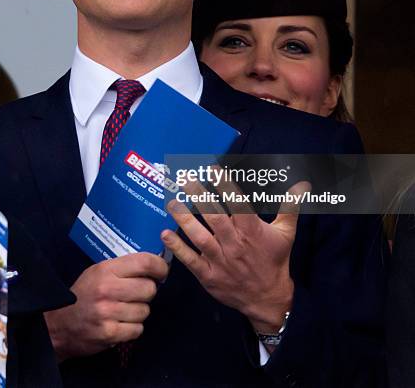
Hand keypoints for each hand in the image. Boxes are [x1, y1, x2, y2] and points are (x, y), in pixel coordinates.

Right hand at [45, 252, 168, 360]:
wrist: (60, 324)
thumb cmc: (84, 294)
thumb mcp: (98, 272)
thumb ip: (123, 267)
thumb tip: (155, 264)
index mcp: (106, 270)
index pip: (144, 262)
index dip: (159, 266)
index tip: (162, 272)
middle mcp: (108, 289)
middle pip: (149, 289)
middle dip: (147, 292)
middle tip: (136, 294)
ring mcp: (108, 312)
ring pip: (145, 310)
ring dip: (139, 312)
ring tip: (124, 310)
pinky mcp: (109, 333)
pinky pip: (138, 329)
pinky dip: (133, 328)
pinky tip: (121, 324)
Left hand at [161, 179, 309, 333]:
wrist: (268, 298)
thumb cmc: (275, 261)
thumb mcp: (286, 233)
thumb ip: (290, 207)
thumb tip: (303, 184)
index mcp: (252, 231)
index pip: (237, 204)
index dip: (225, 185)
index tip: (213, 169)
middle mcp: (234, 244)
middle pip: (214, 217)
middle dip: (199, 197)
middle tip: (185, 179)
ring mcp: (220, 260)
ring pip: (199, 237)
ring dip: (184, 219)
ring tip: (172, 202)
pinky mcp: (208, 275)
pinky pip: (190, 260)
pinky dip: (177, 248)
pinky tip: (164, 234)